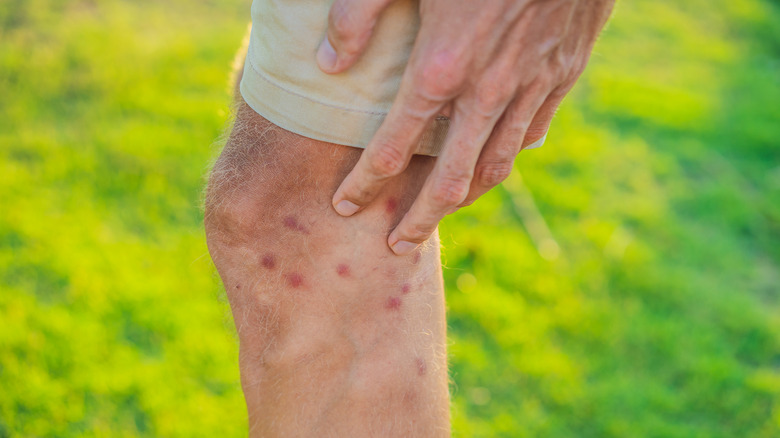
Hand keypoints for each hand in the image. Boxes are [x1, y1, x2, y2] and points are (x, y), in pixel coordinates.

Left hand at [317, 0, 613, 254]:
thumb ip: (358, 13)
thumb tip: (329, 62)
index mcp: (440, 66)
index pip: (391, 147)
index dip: (364, 183)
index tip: (344, 205)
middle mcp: (487, 90)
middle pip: (449, 180)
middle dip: (417, 219)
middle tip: (396, 245)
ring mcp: (531, 85)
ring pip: (496, 165)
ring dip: (465, 199)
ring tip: (440, 214)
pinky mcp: (564, 73)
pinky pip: (533, 132)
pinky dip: (509, 154)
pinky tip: (493, 161)